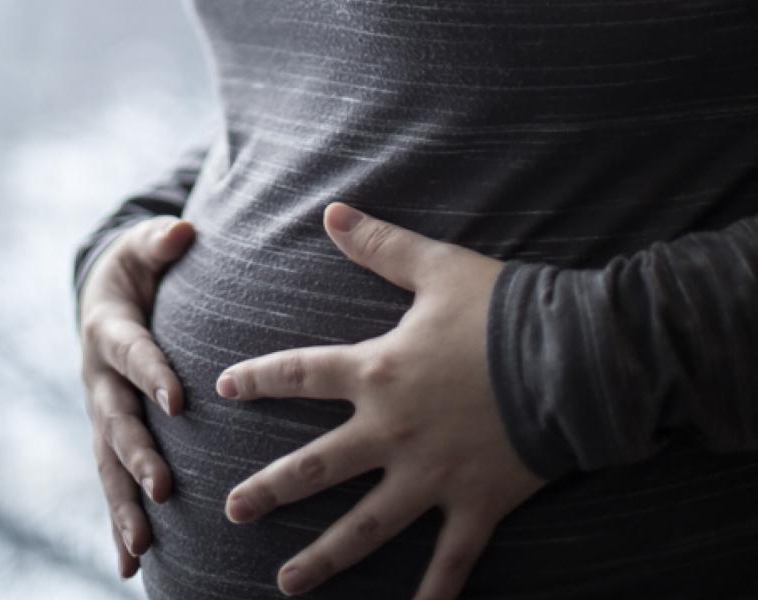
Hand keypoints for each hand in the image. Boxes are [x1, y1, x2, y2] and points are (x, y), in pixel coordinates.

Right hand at [79, 216, 194, 577]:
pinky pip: (111, 482)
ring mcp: (102, 412)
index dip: (152, 374)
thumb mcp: (144, 246)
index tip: (180, 401)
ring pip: (107, 465)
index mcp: (109, 330)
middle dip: (137, 456)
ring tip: (142, 547)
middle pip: (115, 422)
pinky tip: (131, 566)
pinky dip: (119, 523)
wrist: (106, 298)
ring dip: (124, 505)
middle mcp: (99, 379)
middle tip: (164, 486)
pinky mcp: (109, 435)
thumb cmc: (137, 270)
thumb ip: (161, 241)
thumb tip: (184, 231)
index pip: (132, 354)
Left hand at [215, 203, 546, 598]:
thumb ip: (381, 245)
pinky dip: (433, 593)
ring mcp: (431, 475)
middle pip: (316, 466)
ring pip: (366, 526)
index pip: (300, 374)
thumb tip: (332, 213)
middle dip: (270, 490)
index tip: (226, 388)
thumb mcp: (438, 268)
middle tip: (232, 511)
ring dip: (324, 557)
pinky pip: (450, 559)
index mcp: (378, 372)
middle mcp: (392, 430)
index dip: (259, 379)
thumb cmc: (506, 310)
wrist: (577, 356)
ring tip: (285, 582)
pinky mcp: (476, 502)